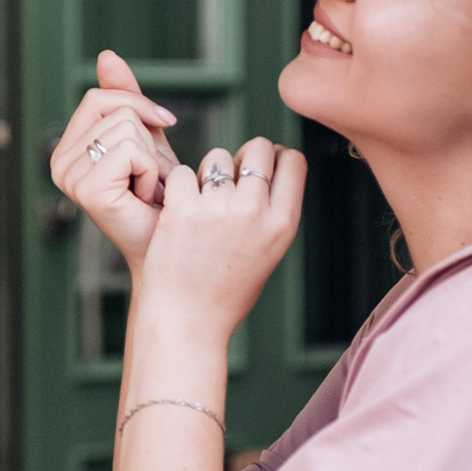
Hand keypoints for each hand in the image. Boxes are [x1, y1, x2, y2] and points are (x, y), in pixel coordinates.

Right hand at [49, 49, 176, 268]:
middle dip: (147, 137)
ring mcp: (69, 178)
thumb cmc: (160, 195)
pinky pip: (130, 149)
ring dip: (152, 158)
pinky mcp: (87, 191)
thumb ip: (124, 97)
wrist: (172, 242)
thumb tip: (107, 54)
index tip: (160, 133)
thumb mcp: (144, 136)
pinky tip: (146, 197)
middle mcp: (58, 163)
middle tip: (149, 174)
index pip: (101, 96)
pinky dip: (151, 171)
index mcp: (66, 149)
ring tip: (148, 188)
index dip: (139, 108)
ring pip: (125, 127)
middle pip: (114, 107)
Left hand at [131, 132, 306, 354]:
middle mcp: (255, 212)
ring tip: (199, 205)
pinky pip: (180, 173)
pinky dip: (176, 187)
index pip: (294, 160)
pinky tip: (177, 212)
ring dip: (206, 173)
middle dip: (243, 155)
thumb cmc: (225, 292)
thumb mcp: (267, 253)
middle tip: (227, 179)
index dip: (276, 158)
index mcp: (282, 224)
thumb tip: (268, 164)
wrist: (186, 322)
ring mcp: (219, 209)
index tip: (260, 171)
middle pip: (258, 147)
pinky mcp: (182, 210)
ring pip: (217, 156)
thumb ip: (272, 212)